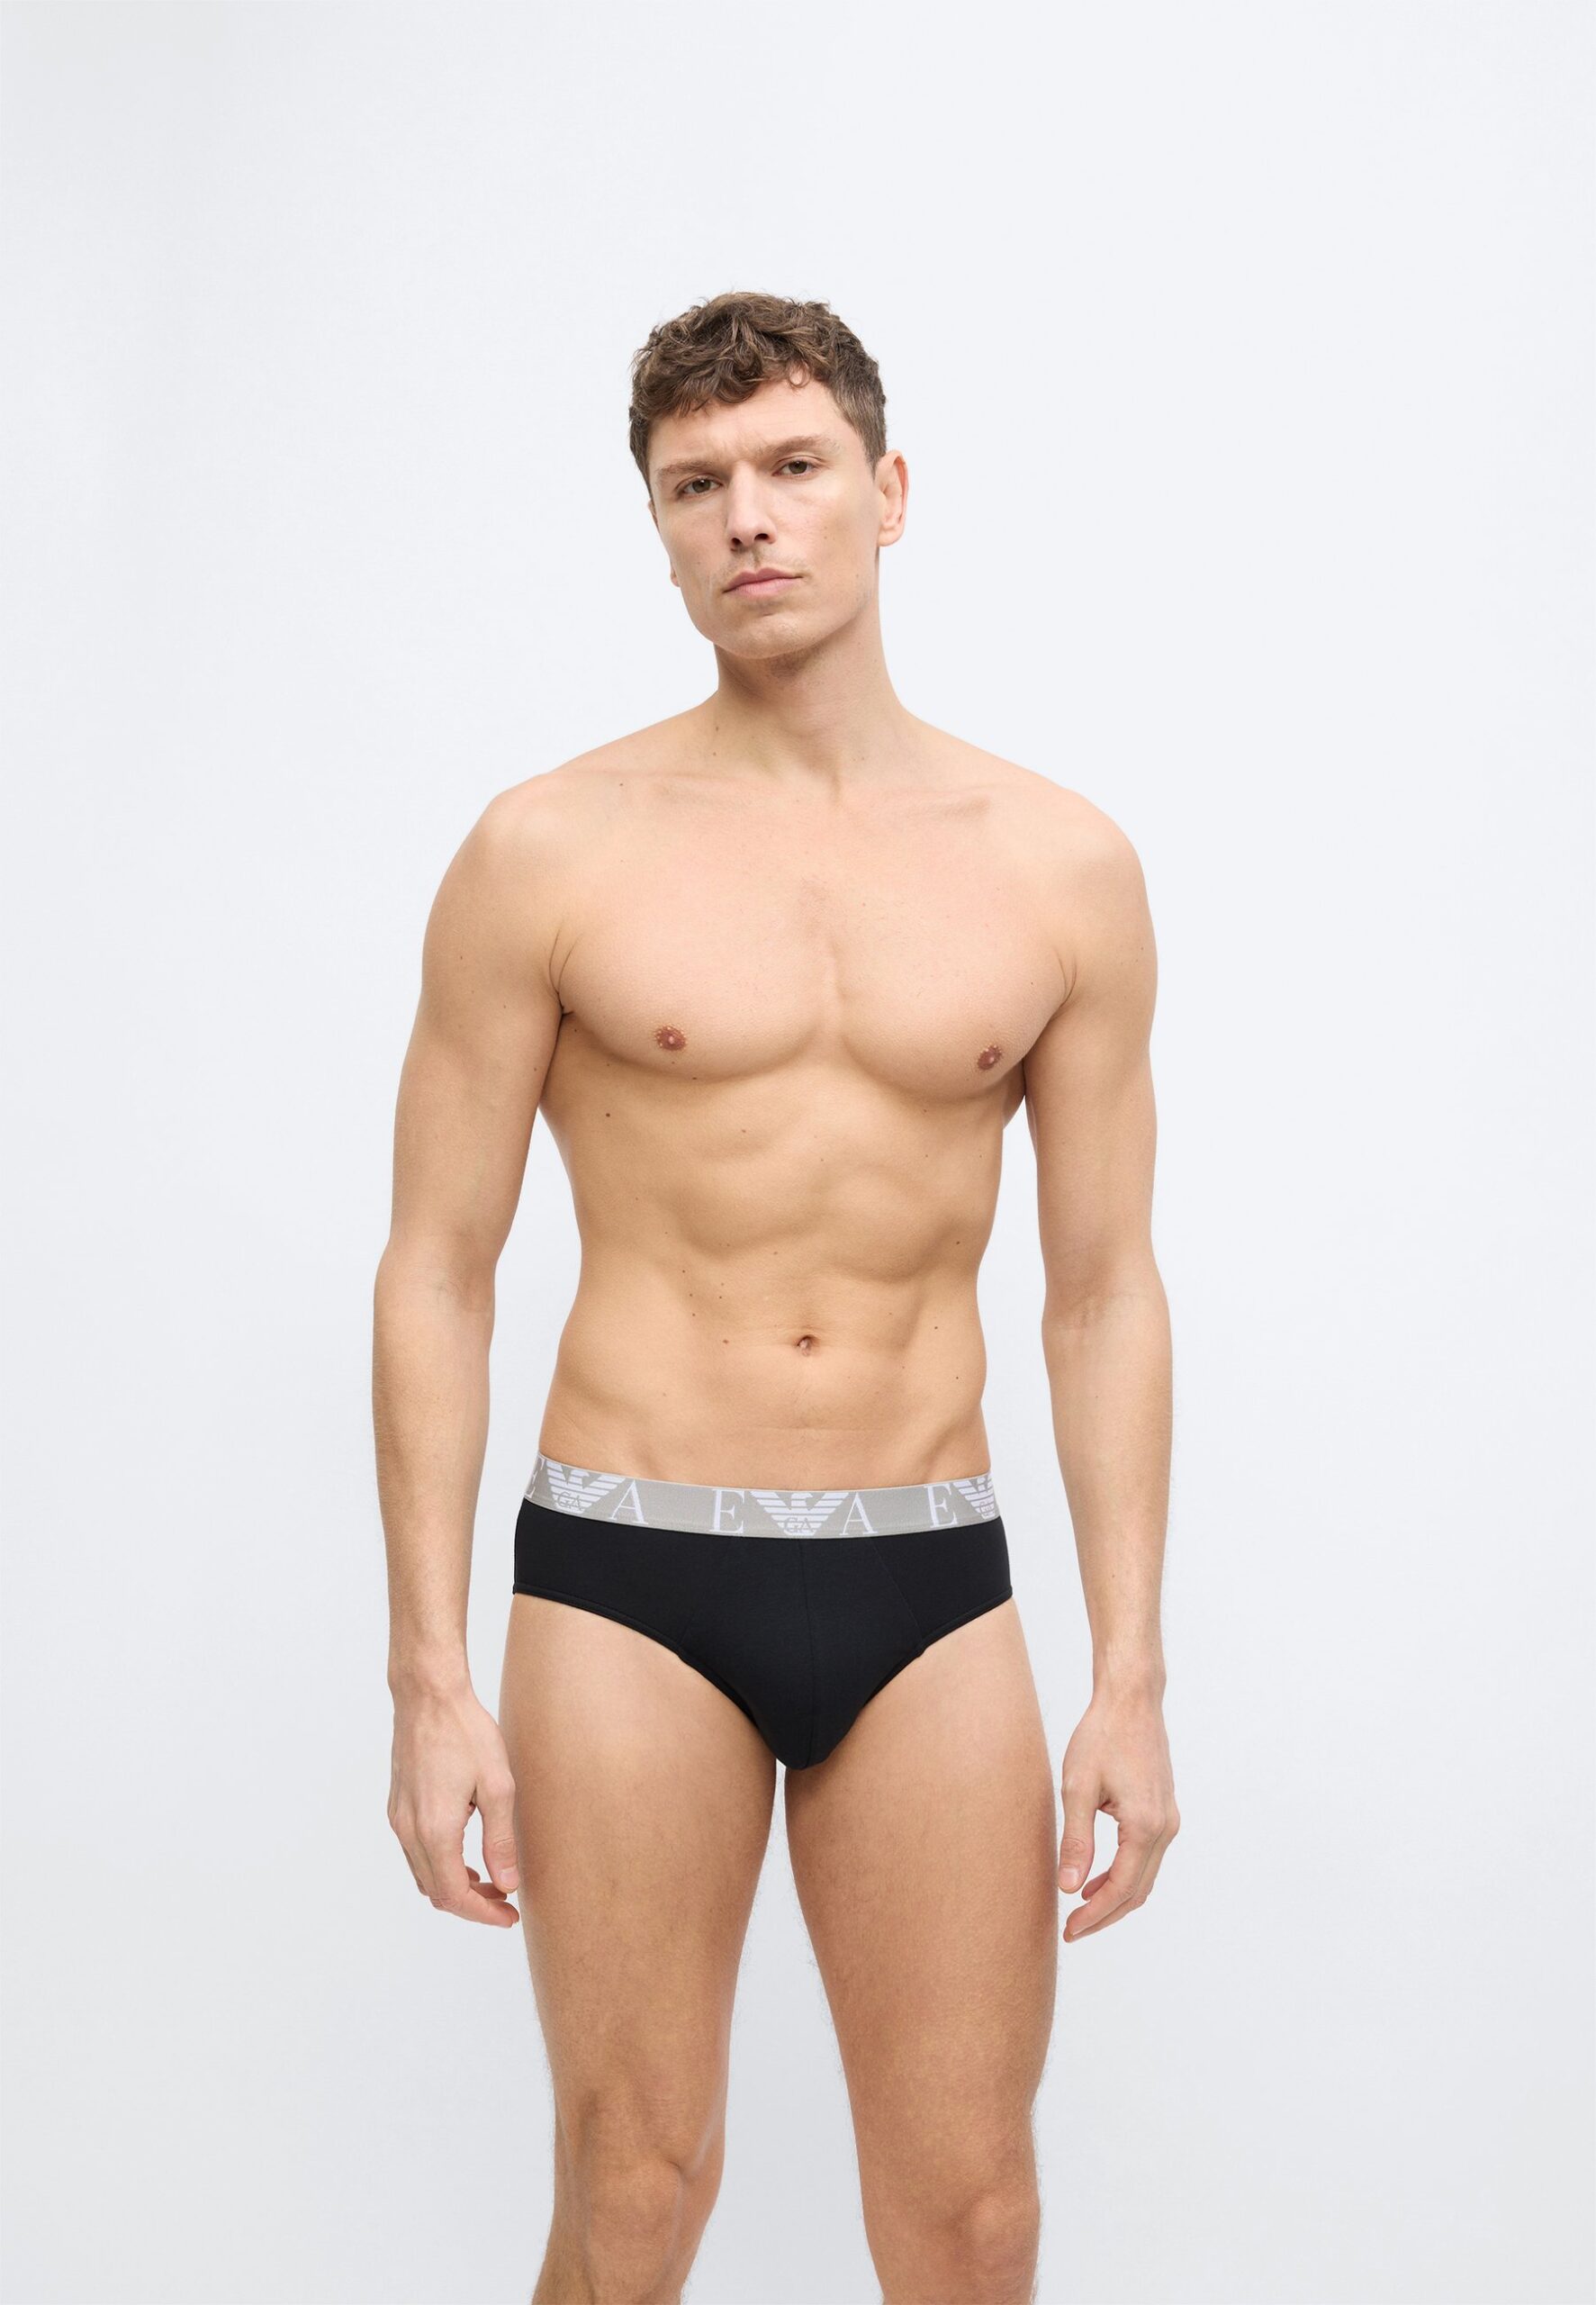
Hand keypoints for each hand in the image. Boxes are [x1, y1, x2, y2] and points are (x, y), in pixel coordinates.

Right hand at [388, 1680, 521, 1926]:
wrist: (428, 1695)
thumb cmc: (466, 1732)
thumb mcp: (497, 1786)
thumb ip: (500, 1840)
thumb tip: (507, 1883)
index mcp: (435, 1830)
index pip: (454, 1895)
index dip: (482, 1914)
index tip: (509, 1916)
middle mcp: (409, 1831)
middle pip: (436, 1891)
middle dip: (471, 1903)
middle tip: (505, 1899)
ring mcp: (398, 1819)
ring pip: (424, 1875)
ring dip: (455, 1885)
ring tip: (491, 1878)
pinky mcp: (397, 1807)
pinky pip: (415, 1853)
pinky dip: (440, 1865)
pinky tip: (466, 1852)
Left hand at [1057, 1688, 1178, 1942]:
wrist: (1131, 1700)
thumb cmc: (1102, 1736)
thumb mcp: (1077, 1788)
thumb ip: (1076, 1841)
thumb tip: (1070, 1887)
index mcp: (1145, 1826)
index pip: (1121, 1889)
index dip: (1095, 1915)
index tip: (1070, 1930)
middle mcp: (1164, 1828)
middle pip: (1138, 1891)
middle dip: (1105, 1914)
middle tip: (1072, 1930)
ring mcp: (1168, 1820)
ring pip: (1145, 1877)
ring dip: (1115, 1897)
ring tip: (1080, 1908)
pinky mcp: (1164, 1811)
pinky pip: (1147, 1858)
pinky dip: (1125, 1875)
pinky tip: (1097, 1877)